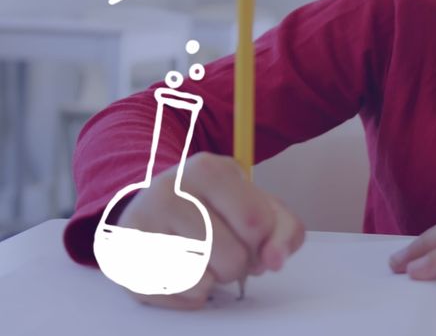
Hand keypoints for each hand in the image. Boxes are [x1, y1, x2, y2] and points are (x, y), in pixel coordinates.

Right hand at [113, 152, 305, 309]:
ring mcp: (139, 224)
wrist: (157, 203)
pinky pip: (172, 295)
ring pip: (201, 280)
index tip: (251, 234)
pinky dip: (188, 294)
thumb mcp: (258, 205)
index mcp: (207, 169)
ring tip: (204, 258)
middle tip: (226, 249)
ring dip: (214, 280)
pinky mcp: (121, 257)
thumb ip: (284, 231)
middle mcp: (168, 190)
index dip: (263, 241)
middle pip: (231, 258)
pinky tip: (185, 272)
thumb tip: (274, 260)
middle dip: (239, 264)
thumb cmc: (218, 206)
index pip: (256, 223)